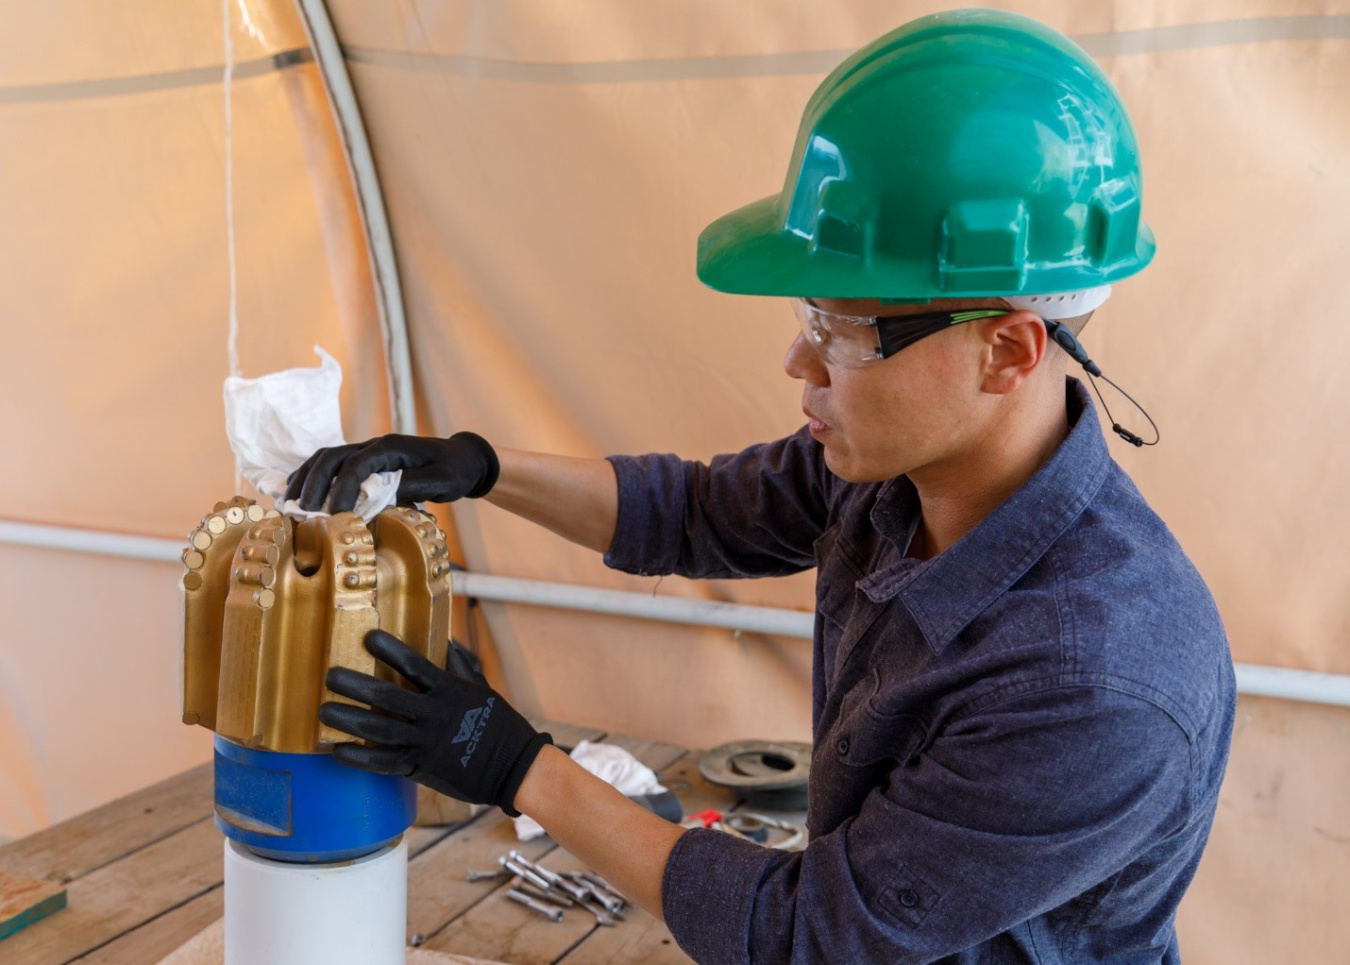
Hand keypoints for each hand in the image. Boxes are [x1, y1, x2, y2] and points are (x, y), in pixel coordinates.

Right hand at [285, 432, 499, 513]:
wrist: (463, 459)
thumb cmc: (454, 470)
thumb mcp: (441, 481)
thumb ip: (411, 486)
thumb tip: (379, 497)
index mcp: (391, 448)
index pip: (356, 465)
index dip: (341, 489)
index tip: (334, 515)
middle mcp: (374, 446)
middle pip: (332, 457)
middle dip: (314, 483)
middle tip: (304, 512)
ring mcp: (367, 451)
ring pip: (326, 458)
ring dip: (306, 479)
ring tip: (291, 503)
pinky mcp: (365, 462)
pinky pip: (331, 464)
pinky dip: (311, 476)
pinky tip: (298, 493)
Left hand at [319, 630, 550, 815]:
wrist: (513, 767)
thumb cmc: (499, 722)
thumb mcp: (481, 687)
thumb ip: (460, 664)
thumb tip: (444, 638)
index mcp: (450, 691)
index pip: (415, 665)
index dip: (390, 650)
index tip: (368, 637)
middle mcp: (434, 715)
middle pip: (387, 697)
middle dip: (355, 685)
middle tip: (330, 675)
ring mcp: (426, 743)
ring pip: (379, 729)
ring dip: (348, 719)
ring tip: (323, 710)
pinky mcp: (421, 767)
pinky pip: (384, 763)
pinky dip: (360, 757)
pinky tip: (338, 750)